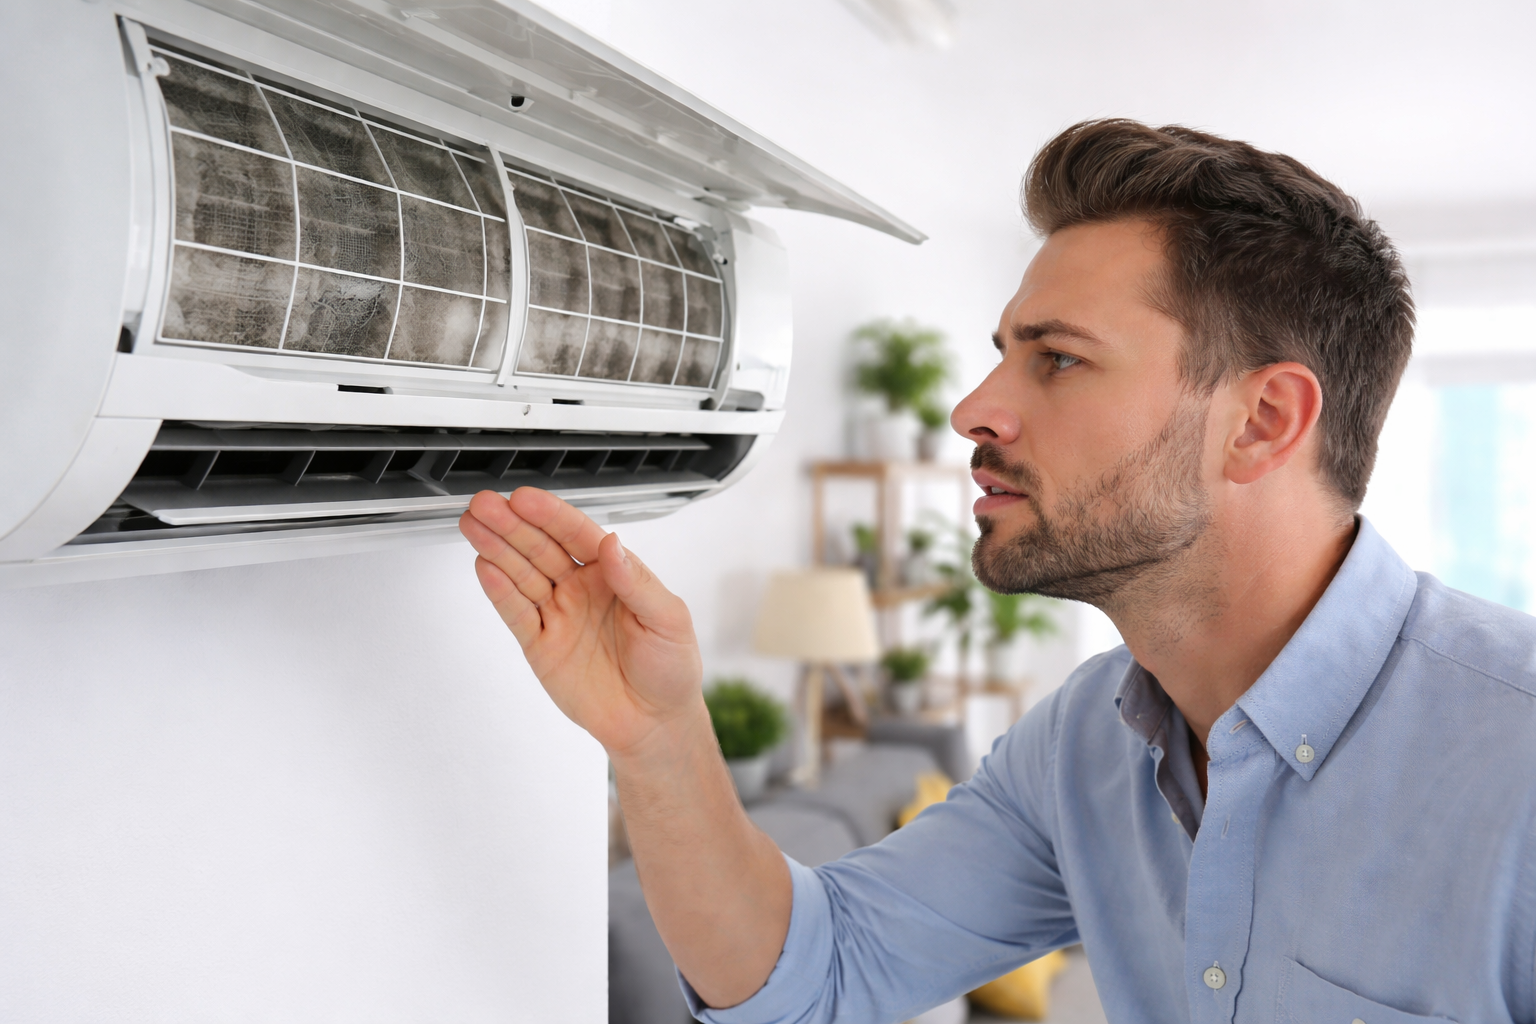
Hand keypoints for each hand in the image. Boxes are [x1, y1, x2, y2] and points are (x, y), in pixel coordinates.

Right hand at [458, 488, 703, 755]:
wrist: (654, 724)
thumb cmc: (671, 669)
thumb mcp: (669, 620)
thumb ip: (637, 583)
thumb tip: (613, 544)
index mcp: (615, 574)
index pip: (578, 535)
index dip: (551, 516)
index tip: (525, 499)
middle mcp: (582, 589)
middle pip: (541, 548)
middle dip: (512, 525)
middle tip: (485, 504)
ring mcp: (559, 615)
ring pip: (523, 575)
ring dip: (497, 549)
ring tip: (474, 524)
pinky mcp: (541, 646)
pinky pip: (517, 613)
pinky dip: (500, 591)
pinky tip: (484, 567)